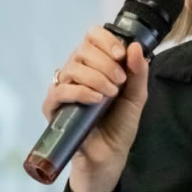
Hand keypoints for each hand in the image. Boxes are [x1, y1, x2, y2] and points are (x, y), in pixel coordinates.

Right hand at [42, 26, 149, 191]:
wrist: (110, 155)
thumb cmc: (120, 124)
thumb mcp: (136, 96)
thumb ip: (138, 72)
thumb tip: (136, 45)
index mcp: (95, 64)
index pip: (92, 36)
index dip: (106, 40)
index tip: (120, 55)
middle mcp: (76, 71)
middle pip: (82, 50)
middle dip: (105, 63)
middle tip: (120, 82)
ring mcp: (63, 88)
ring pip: (72, 68)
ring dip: (96, 78)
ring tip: (110, 95)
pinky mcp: (53, 107)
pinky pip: (60, 90)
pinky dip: (80, 91)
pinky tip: (96, 100)